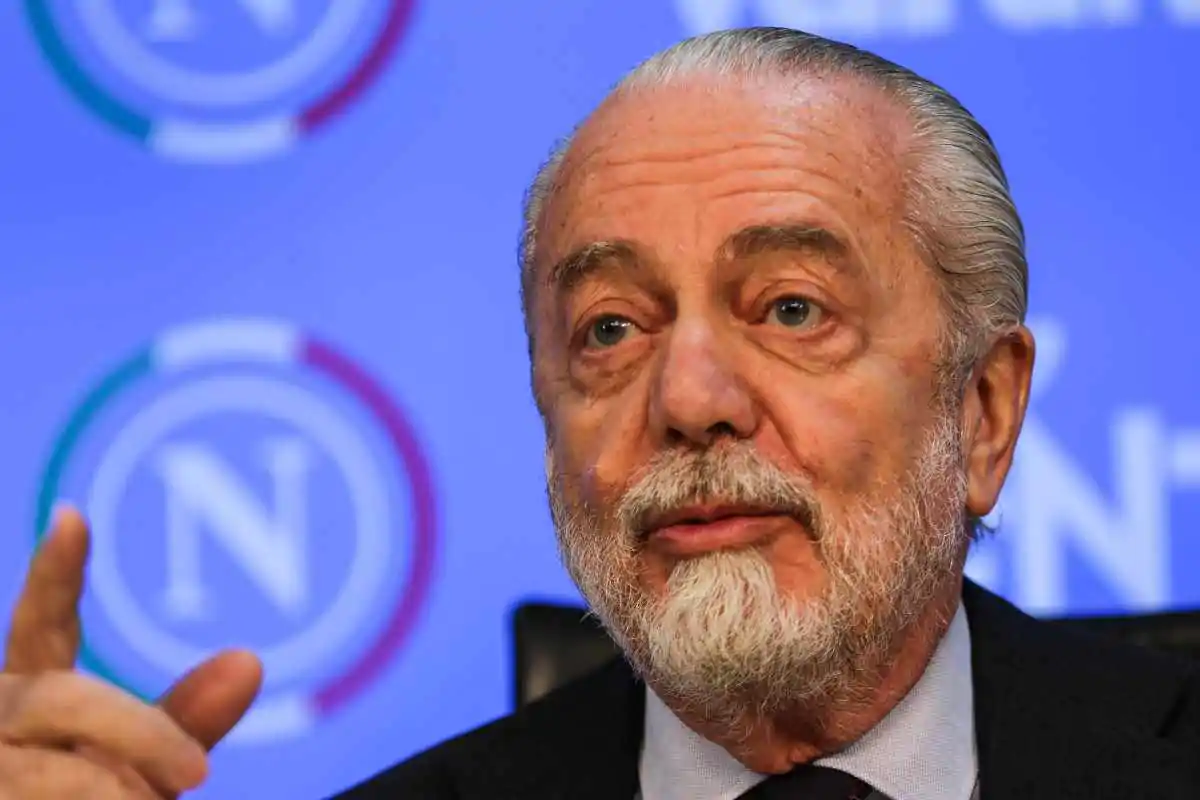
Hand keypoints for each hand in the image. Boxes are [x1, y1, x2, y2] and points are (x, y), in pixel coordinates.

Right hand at [0, 507, 263, 796]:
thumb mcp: (134, 777)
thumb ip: (182, 723)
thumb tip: (250, 659)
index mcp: (28, 703)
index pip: (42, 632)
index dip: (57, 579)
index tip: (76, 517)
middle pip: (57, 701)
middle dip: (134, 731)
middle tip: (196, 777)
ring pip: (39, 767)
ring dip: (102, 791)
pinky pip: (30, 788)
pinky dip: (87, 799)